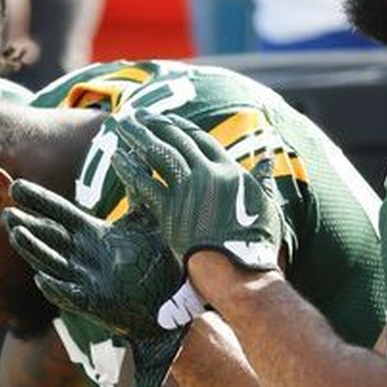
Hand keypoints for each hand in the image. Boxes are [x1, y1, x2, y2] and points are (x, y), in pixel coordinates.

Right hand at [1, 180, 185, 386]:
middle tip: (6, 214)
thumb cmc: (158, 257)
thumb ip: (137, 188)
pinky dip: (56, 288)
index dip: (39, 201)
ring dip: (35, 251)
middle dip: (27, 227)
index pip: (60, 213)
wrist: (176, 295)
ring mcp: (87, 280)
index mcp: (92, 234)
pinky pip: (71, 296)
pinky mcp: (96, 303)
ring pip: (53, 264)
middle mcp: (84, 255)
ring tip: (16, 235)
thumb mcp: (147, 218)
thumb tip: (132, 153)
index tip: (16, 187)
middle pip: (49, 238)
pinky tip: (41, 279)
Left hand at [111, 111, 290, 271]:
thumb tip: (268, 158)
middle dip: (155, 124)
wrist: (239, 272)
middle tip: (137, 115)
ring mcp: (188, 190)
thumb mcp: (265, 206)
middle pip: (176, 140)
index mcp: (230, 171)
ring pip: (158, 154)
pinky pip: (144, 182)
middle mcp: (208, 174)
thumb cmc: (256, 245)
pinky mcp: (170, 210)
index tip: (167, 120)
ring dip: (138, 136)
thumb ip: (262, 180)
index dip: (181, 127)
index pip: (201, 140)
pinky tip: (117, 156)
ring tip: (122, 124)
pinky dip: (130, 168)